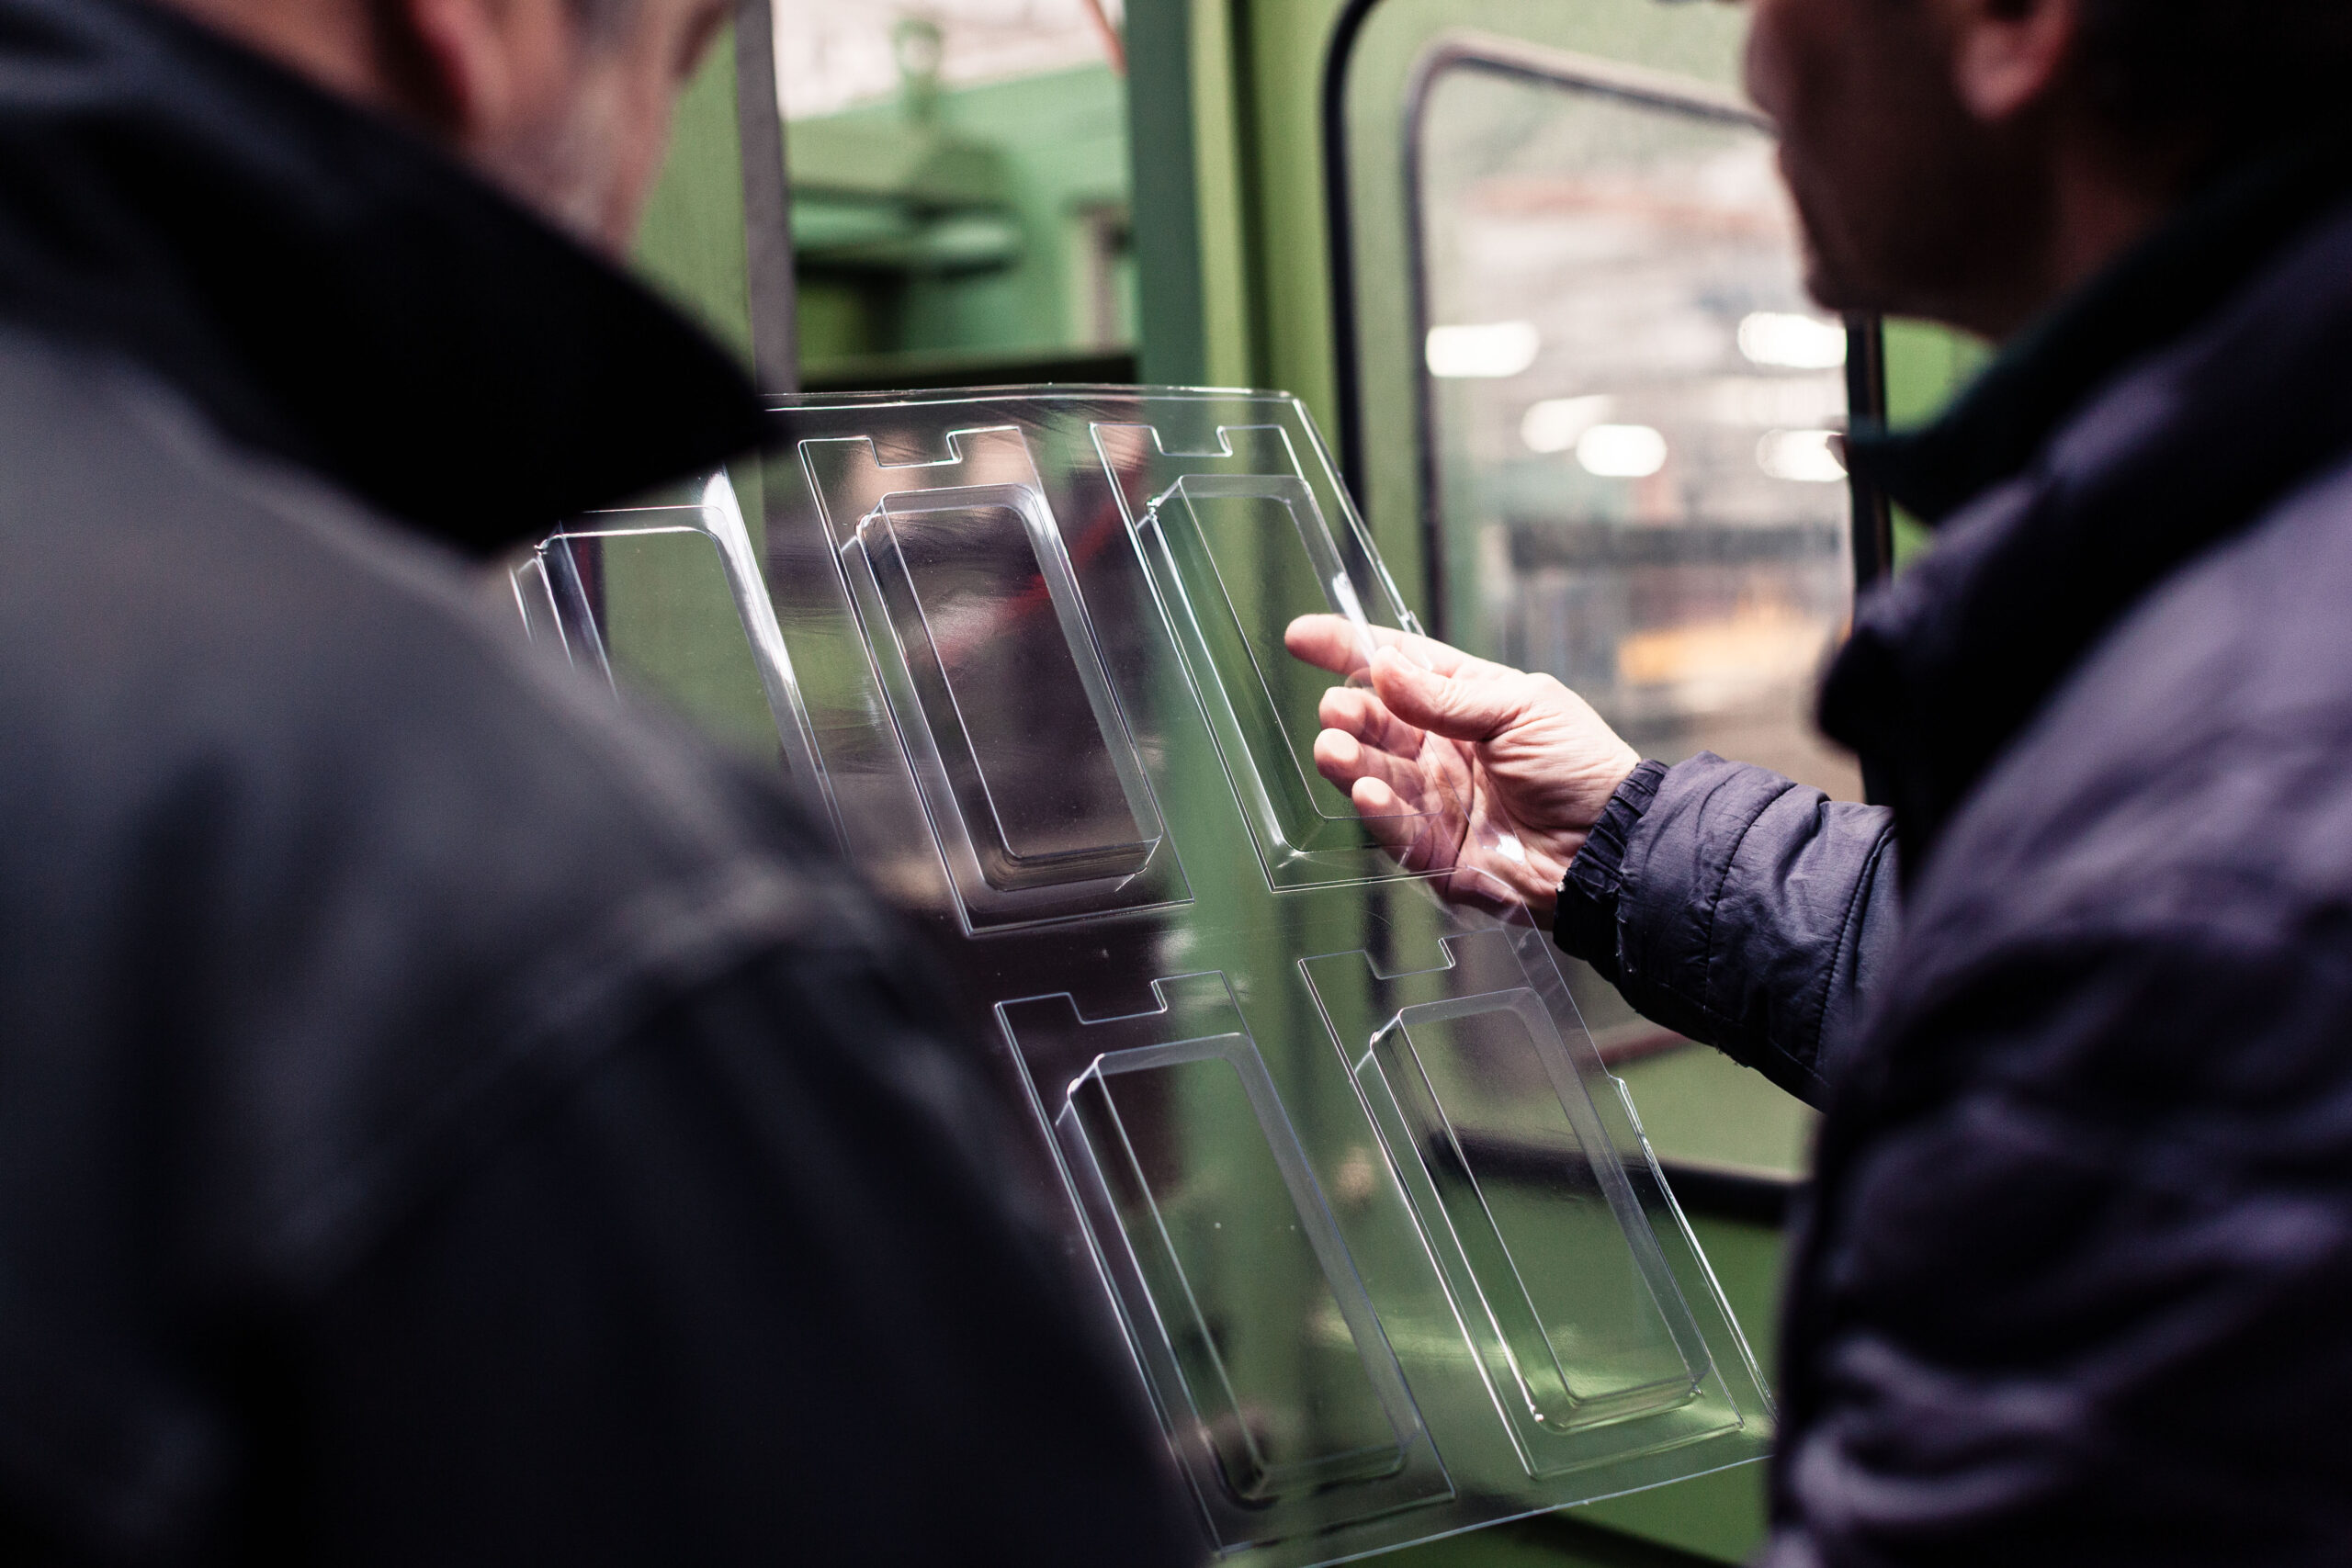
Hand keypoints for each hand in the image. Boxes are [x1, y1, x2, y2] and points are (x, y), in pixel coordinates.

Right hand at [1284, 615, 1641, 918]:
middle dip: (1348, 714)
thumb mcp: (1519, 709)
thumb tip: (1382, 667)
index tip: (1301, 637)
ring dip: (1349, 760)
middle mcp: (1443, 749)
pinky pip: (1392, 828)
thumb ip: (1445, 696)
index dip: (1348, 651)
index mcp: (1467, 703)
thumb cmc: (1580, 766)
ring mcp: (1435, 799)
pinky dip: (1375, 809)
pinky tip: (1366, 789)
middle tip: (1336, 711)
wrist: (1609, 844)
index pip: (1398, 667)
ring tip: (1334, 749)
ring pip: (1373, 773)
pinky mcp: (1434, 850)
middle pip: (1376, 723)